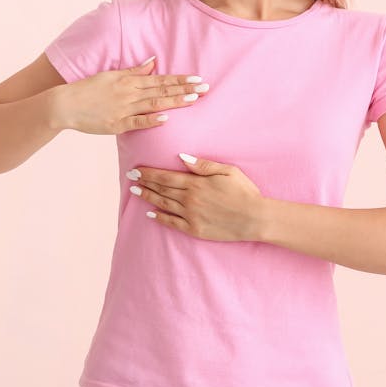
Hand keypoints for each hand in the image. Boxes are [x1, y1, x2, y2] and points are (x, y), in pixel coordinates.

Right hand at [58, 57, 209, 134]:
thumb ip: (133, 71)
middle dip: (184, 89)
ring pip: (153, 104)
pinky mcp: (116, 125)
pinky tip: (166, 118)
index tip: (197, 79)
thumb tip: (153, 62)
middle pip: (161, 90)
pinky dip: (152, 120)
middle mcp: (128, 93)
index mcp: (128, 81)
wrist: (66, 105)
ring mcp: (123, 109)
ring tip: (193, 100)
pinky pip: (137, 122)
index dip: (179, 79)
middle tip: (205, 89)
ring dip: (174, 101)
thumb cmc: (88, 89)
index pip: (160, 79)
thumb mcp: (111, 75)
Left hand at [128, 153, 270, 241]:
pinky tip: (151, 213)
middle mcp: (189, 199)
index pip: (165, 177)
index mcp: (196, 183)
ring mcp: (191, 215)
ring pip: (164, 204)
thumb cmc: (244, 192)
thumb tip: (182, 157)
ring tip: (136, 192)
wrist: (255, 218)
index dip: (149, 173)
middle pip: (161, 189)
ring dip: (148, 197)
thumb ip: (203, 165)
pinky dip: (160, 217)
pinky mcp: (194, 229)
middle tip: (130, 178)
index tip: (136, 170)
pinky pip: (172, 223)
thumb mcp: (227, 171)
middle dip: (144, 182)